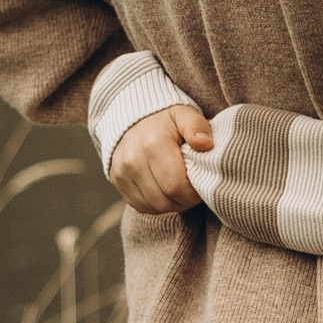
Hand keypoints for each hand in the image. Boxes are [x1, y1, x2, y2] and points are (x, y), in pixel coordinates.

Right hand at [109, 102, 213, 216]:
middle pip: (165, 201)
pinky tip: (165, 190)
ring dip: (172, 204)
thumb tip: (205, 144)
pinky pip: (141, 206)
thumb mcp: (183, 114)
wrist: (130, 115)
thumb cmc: (164, 119)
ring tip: (181, 189)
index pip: (176, 186)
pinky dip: (157, 204)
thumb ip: (196, 126)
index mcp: (153, 144)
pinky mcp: (117, 181)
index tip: (202, 183)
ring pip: (154, 207)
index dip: (194, 193)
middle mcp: (133, 161)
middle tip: (194, 189)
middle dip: (185, 200)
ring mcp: (122, 173)